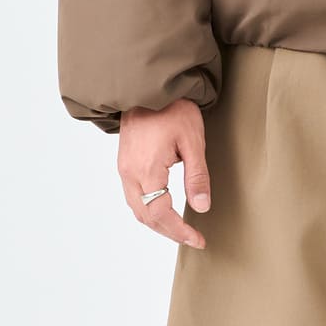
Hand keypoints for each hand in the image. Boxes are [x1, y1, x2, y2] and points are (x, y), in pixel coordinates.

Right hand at [116, 100, 211, 248]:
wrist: (147, 87)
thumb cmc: (173, 109)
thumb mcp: (193, 142)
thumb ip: (197, 176)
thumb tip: (202, 207)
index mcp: (147, 170)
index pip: (161, 214)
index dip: (180, 231)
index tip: (198, 239)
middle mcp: (130, 173)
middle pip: (146, 216)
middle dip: (169, 232)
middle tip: (192, 238)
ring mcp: (124, 169)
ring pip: (137, 208)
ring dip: (157, 223)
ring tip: (179, 229)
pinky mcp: (124, 163)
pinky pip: (133, 196)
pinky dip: (147, 210)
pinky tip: (163, 210)